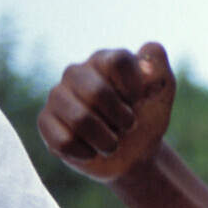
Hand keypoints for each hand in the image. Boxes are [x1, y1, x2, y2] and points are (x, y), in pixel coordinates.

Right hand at [37, 42, 175, 181]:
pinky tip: (92, 150)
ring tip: (112, 142)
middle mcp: (76, 73)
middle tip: (127, 125)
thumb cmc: (147, 117)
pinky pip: (63, 140)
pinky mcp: (45, 121)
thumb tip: (149, 54)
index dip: (133, 88)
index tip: (138, 101)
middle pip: (97, 92)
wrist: (134, 153)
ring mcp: (57, 96)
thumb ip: (159, 68)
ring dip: (107, 140)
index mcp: (104, 60)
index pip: (118, 62)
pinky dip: (87, 152)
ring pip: (80, 119)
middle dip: (121, 118)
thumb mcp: (162, 93)